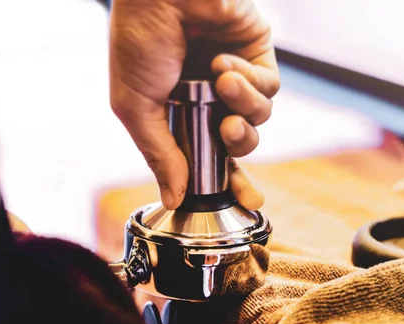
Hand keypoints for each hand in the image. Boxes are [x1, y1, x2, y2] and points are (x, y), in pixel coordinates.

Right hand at [109, 0, 279, 209]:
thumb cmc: (139, 41)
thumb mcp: (136, 107)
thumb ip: (159, 155)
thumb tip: (174, 198)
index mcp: (179, 113)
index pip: (208, 156)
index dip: (227, 180)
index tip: (245, 202)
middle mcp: (209, 99)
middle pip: (239, 143)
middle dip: (239, 146)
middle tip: (227, 134)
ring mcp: (234, 78)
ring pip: (258, 118)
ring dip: (242, 106)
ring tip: (220, 81)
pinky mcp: (256, 56)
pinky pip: (268, 87)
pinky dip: (248, 80)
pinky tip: (224, 62)